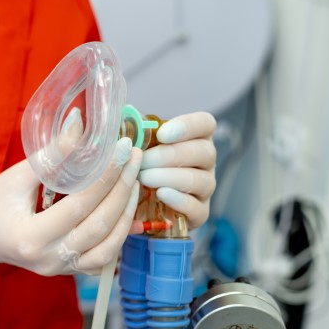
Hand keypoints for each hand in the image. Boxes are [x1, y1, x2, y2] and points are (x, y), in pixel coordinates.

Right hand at [0, 136, 142, 280]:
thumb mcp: (17, 176)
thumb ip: (52, 154)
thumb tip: (80, 122)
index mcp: (30, 236)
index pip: (78, 205)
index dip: (104, 176)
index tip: (121, 149)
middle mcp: (49, 258)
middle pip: (99, 226)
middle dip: (122, 189)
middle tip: (134, 158)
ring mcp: (61, 269)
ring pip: (109, 247)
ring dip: (126, 213)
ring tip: (133, 181)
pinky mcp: (70, 271)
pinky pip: (104, 257)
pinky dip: (120, 234)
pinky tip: (126, 209)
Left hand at [138, 112, 215, 229]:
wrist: (139, 205)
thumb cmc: (139, 167)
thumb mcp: (137, 148)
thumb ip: (135, 132)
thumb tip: (123, 116)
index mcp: (195, 138)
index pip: (205, 124)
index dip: (187, 126)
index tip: (162, 133)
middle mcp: (206, 162)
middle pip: (204, 152)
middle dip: (170, 155)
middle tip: (143, 161)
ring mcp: (206, 188)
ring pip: (200, 180)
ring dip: (170, 177)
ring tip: (144, 178)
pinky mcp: (200, 213)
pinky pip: (197, 207)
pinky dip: (179, 200)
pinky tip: (161, 194)